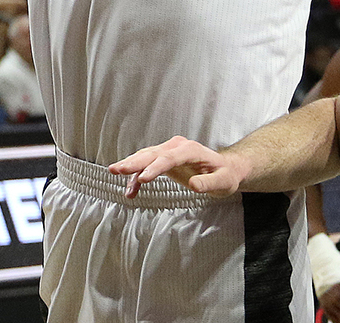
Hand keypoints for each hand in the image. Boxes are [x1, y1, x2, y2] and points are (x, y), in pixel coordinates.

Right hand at [108, 135, 246, 197]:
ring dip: (130, 166)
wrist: (225, 169)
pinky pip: (147, 165)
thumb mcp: (223, 182)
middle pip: (152, 154)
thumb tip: (194, 185)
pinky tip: (130, 191)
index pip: (169, 158)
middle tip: (116, 170)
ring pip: (145, 157)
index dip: (154, 168)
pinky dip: (136, 177)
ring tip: (114, 173)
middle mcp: (177, 147)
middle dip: (134, 162)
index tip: (142, 179)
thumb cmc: (225, 175)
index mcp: (191, 150)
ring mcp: (169, 151)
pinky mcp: (164, 159)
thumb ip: (209, 184)